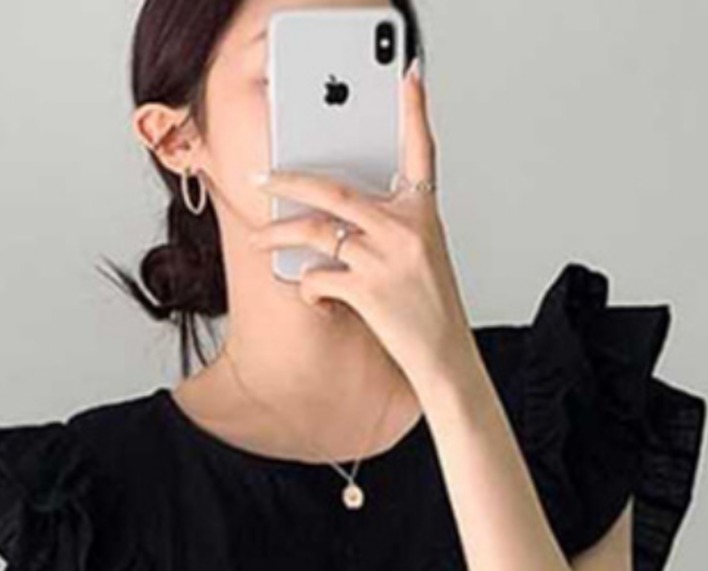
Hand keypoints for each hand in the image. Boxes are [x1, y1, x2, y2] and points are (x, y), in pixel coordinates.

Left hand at [248, 61, 475, 391]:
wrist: (445, 356)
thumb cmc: (431, 308)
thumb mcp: (422, 255)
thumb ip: (390, 228)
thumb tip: (338, 217)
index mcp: (423, 213)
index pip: (421, 150)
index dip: (415, 111)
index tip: (410, 77)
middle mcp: (405, 227)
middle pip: (334, 189)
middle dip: (289, 182)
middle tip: (262, 179)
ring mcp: (385, 257)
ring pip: (315, 232)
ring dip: (280, 237)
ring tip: (261, 241)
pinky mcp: (368, 289)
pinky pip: (318, 276)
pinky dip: (309, 288)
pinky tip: (317, 297)